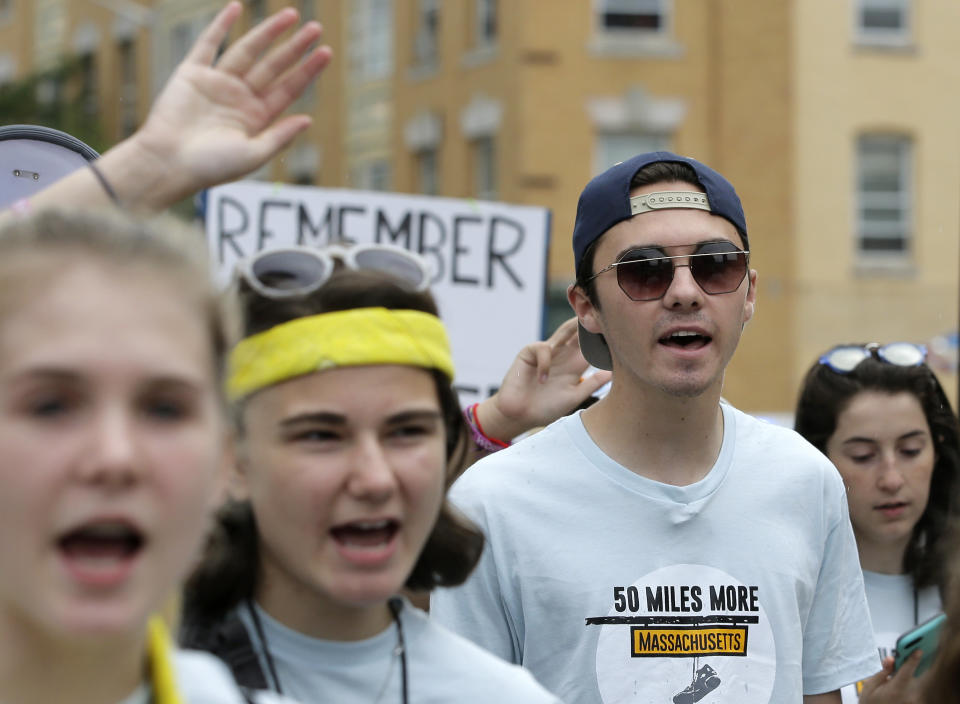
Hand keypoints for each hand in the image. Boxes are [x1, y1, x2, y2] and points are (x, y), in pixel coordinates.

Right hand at [128, 2, 331, 204]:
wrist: (167, 164)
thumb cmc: (210, 168)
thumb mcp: (253, 155)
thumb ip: (279, 136)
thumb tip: (308, 119)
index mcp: (256, 118)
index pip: (288, 89)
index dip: (307, 70)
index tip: (326, 53)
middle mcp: (239, 98)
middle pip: (273, 66)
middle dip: (294, 47)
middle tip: (316, 28)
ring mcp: (217, 83)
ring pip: (248, 51)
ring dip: (268, 32)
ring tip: (291, 15)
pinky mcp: (192, 74)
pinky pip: (208, 44)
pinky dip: (221, 26)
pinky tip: (236, 8)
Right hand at [475, 317, 611, 441]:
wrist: (520, 415)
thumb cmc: (546, 408)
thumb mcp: (573, 396)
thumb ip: (591, 384)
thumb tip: (613, 372)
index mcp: (576, 365)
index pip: (592, 346)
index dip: (603, 338)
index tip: (619, 332)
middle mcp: (563, 355)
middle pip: (579, 333)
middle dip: (590, 324)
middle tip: (605, 315)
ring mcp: (547, 352)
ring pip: (563, 331)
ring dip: (573, 325)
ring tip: (583, 321)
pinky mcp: (529, 353)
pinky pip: (542, 349)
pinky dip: (545, 363)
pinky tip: (542, 379)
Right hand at [857, 654, 926, 703]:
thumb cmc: (870, 702)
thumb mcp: (870, 684)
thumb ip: (883, 671)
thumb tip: (891, 659)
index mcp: (896, 689)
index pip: (907, 671)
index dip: (913, 659)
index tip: (918, 650)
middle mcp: (907, 695)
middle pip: (912, 675)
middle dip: (906, 666)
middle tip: (901, 658)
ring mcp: (911, 700)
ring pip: (913, 682)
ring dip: (906, 676)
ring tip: (894, 675)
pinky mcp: (913, 702)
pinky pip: (913, 689)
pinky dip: (907, 684)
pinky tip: (897, 684)